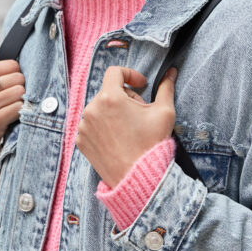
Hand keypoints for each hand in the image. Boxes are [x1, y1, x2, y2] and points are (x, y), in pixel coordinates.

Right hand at [0, 60, 25, 201]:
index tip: (11, 85)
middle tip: (12, 100)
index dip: (17, 75)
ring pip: (20, 92)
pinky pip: (19, 108)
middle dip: (20, 88)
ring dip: (21, 101)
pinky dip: (20, 113)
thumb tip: (17, 53)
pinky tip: (12, 118)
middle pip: (18, 77)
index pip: (12, 64)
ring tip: (11, 108)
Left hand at [76, 67, 176, 187]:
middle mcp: (92, 109)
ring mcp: (84, 126)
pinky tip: (118, 138)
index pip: (114, 72)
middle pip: (109, 92)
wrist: (139, 178)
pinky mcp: (81, 141)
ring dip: (114, 112)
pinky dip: (104, 127)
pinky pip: (92, 125)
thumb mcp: (164, 112)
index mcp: (109, 98)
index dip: (130, 74)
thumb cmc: (151, 145)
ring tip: (129, 128)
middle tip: (140, 113)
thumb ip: (166, 87)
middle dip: (126, 98)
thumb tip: (170, 72)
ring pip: (100, 109)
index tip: (141, 85)